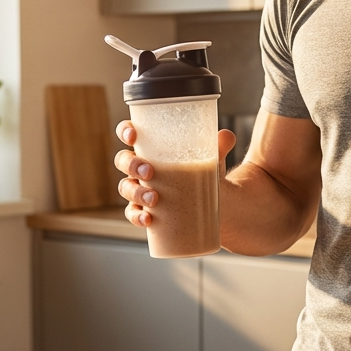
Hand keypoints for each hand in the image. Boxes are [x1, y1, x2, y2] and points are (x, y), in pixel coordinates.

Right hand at [114, 120, 235, 227]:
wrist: (216, 207)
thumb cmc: (205, 175)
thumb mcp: (213, 162)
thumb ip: (219, 148)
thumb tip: (227, 135)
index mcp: (152, 148)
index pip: (130, 134)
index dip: (125, 131)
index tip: (133, 136)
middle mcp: (141, 167)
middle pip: (123, 161)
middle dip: (131, 165)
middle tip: (150, 171)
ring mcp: (141, 189)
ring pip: (126, 188)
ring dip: (136, 192)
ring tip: (154, 199)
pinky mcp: (146, 211)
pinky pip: (133, 213)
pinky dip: (137, 217)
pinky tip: (148, 219)